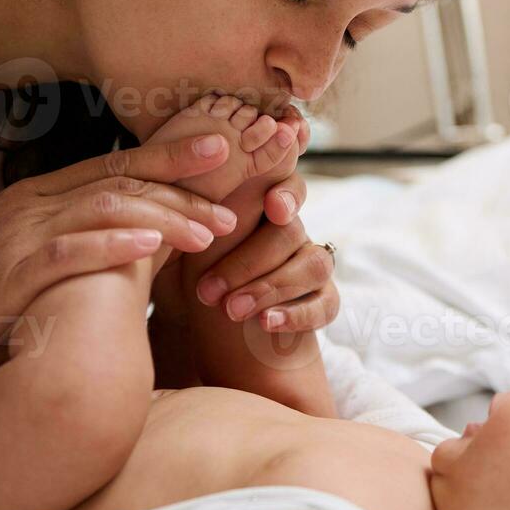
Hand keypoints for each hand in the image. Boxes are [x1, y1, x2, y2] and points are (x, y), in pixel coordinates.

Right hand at [0, 134, 240, 384]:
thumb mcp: (17, 260)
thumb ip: (67, 245)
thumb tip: (127, 247)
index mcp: (36, 198)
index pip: (114, 166)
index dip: (168, 155)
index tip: (217, 150)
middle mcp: (33, 205)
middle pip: (120, 179)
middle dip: (181, 181)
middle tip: (232, 188)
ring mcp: (20, 236)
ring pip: (106, 210)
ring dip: (164, 217)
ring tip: (209, 228)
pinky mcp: (9, 273)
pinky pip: (69, 252)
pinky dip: (113, 246)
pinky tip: (152, 248)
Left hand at [190, 188, 340, 332]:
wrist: (196, 327)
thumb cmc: (187, 275)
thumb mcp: (182, 245)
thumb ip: (196, 214)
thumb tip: (198, 182)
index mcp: (261, 205)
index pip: (286, 186)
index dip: (287, 194)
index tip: (273, 206)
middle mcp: (291, 230)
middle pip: (290, 232)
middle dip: (249, 263)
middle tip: (209, 291)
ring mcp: (310, 264)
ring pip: (313, 264)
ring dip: (271, 287)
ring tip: (232, 310)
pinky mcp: (322, 301)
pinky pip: (327, 302)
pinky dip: (298, 314)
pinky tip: (267, 322)